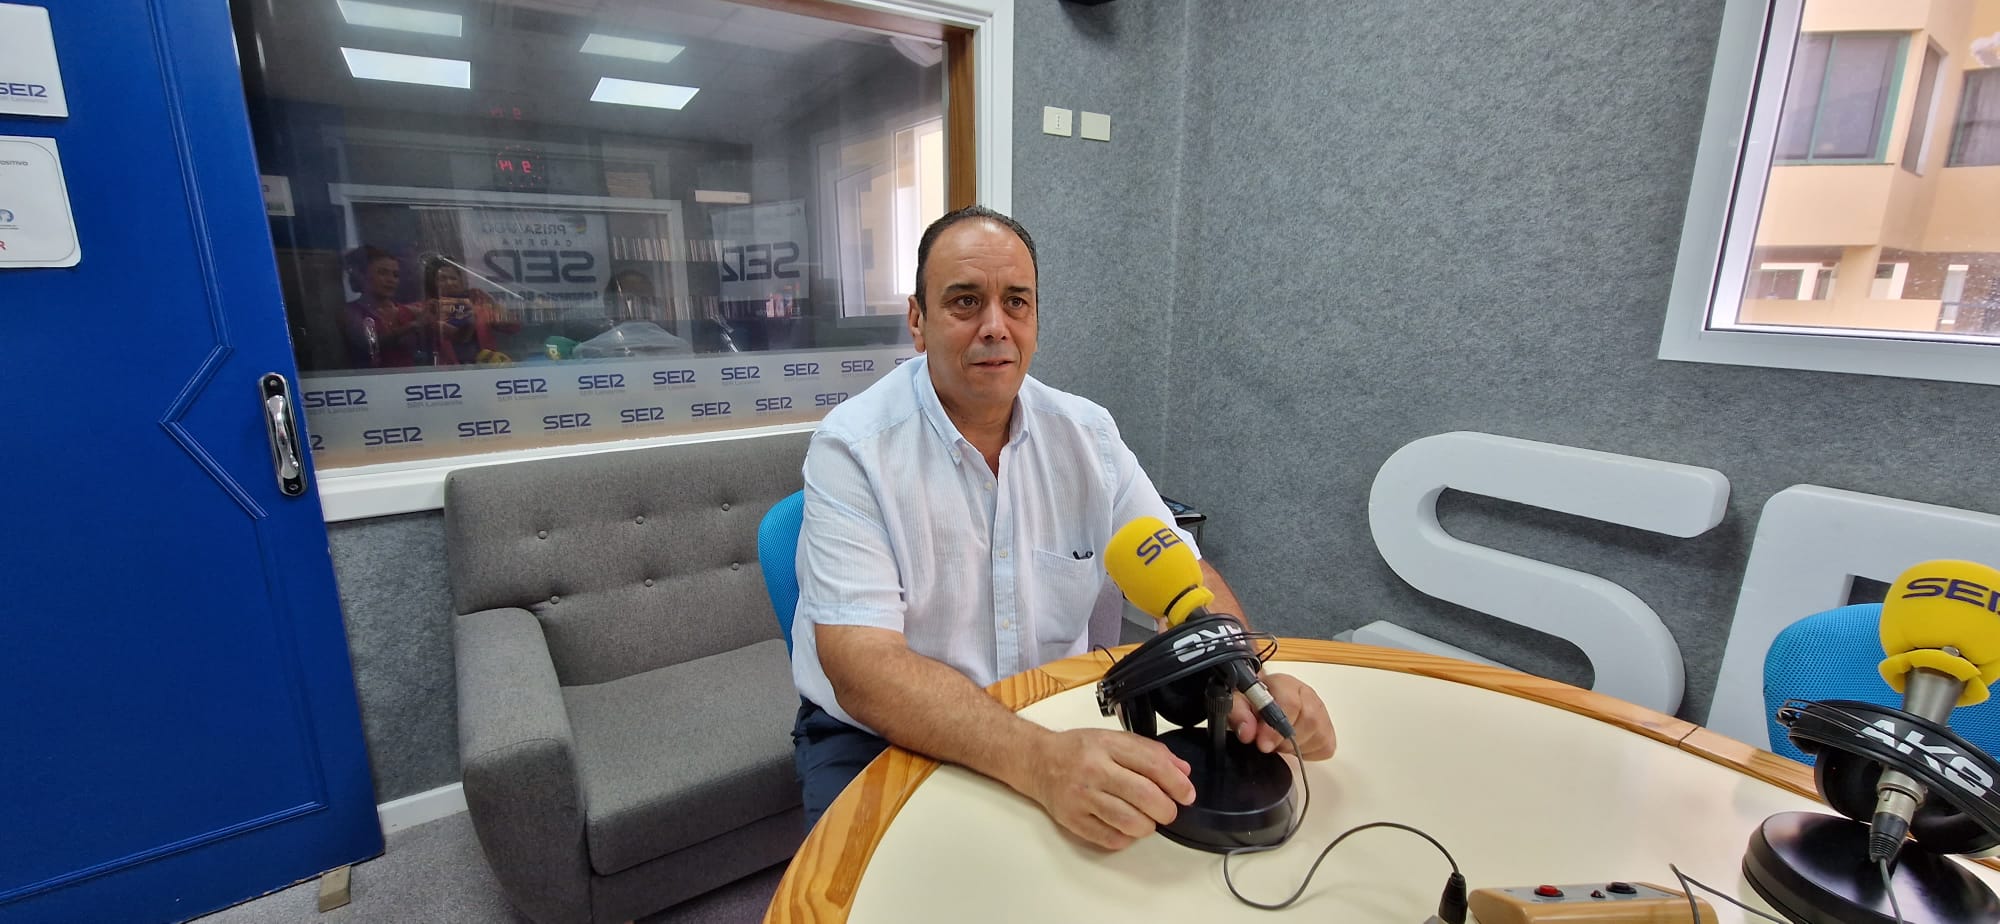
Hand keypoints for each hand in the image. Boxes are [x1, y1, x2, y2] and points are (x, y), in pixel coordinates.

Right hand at [1021, 728, 1194, 849]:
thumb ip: (1150, 752)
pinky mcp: (1073, 819)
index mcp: (1107, 746)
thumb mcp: (1114, 738)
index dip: (1177, 783)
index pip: (1154, 765)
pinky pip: (1110, 839)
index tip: (1187, 794)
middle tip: (1168, 811)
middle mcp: (1094, 770)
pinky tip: (1124, 827)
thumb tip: (1182, 771)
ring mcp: (1082, 797)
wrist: (1037, 761)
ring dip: (1148, 826)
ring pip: (1130, 822)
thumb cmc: (1077, 750)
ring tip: (1146, 819)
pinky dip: (1126, 838)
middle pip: (1145, 797)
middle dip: (1167, 810)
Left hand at [1228, 672, 1335, 760]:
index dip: (1276, 728)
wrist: (1263, 703)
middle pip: (1310, 721)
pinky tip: (1293, 746)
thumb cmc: (1253, 703)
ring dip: (1296, 748)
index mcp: (1285, 683)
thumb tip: (1247, 731)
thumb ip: (1239, 714)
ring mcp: (1321, 712)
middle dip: (1286, 740)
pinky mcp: (1328, 730)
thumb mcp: (1238, 704)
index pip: (1291, 703)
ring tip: (1279, 743)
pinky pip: (1326, 747)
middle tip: (1269, 745)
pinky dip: (1308, 753)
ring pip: (1319, 736)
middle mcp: (1308, 695)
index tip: (1263, 744)